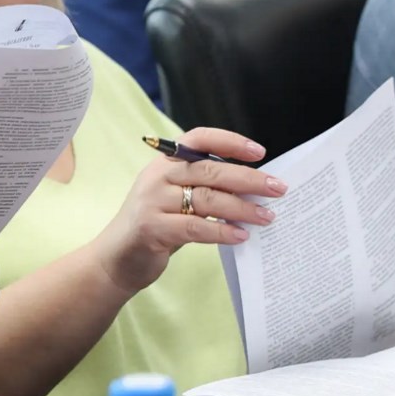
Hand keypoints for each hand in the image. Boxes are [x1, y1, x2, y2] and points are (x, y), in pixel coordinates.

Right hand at [91, 127, 284, 294]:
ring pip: (206, 199)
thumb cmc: (155, 225)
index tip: (259, 152)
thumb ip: (204, 188)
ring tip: (266, 216)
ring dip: (242, 208)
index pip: (198, 139)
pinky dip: (221, 231)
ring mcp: (151, 201)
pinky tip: (240, 236)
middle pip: (209, 170)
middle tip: (278, 189)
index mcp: (164, 163)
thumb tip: (252, 188)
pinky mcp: (151, 227)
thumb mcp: (174, 198)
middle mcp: (156, 176)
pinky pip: (195, 227)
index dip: (229, 142)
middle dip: (248, 179)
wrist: (116, 257)